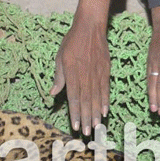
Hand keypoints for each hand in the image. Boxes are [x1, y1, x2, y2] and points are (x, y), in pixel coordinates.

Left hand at [50, 17, 109, 135]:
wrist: (90, 28)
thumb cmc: (72, 42)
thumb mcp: (60, 57)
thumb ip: (59, 76)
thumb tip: (54, 92)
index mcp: (72, 74)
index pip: (74, 98)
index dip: (75, 114)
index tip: (75, 126)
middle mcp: (85, 76)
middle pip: (86, 102)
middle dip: (86, 118)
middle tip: (86, 132)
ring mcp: (97, 74)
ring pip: (96, 98)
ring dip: (96, 113)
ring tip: (96, 126)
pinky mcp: (105, 71)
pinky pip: (105, 89)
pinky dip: (105, 101)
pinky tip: (104, 111)